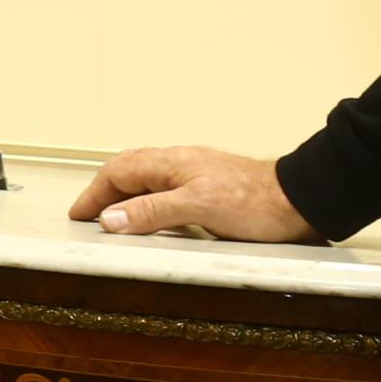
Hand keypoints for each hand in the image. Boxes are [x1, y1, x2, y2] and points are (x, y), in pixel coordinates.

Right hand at [67, 147, 320, 241]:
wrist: (300, 200)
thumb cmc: (254, 202)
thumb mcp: (197, 208)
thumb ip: (151, 211)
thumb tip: (110, 218)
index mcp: (170, 163)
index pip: (117, 172)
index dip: (94, 195)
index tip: (80, 215)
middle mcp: (179, 163)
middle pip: (127, 170)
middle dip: (103, 191)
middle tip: (89, 214)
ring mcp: (194, 173)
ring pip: (146, 178)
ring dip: (124, 195)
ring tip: (113, 216)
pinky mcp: (209, 186)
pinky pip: (164, 188)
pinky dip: (145, 200)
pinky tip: (152, 215)